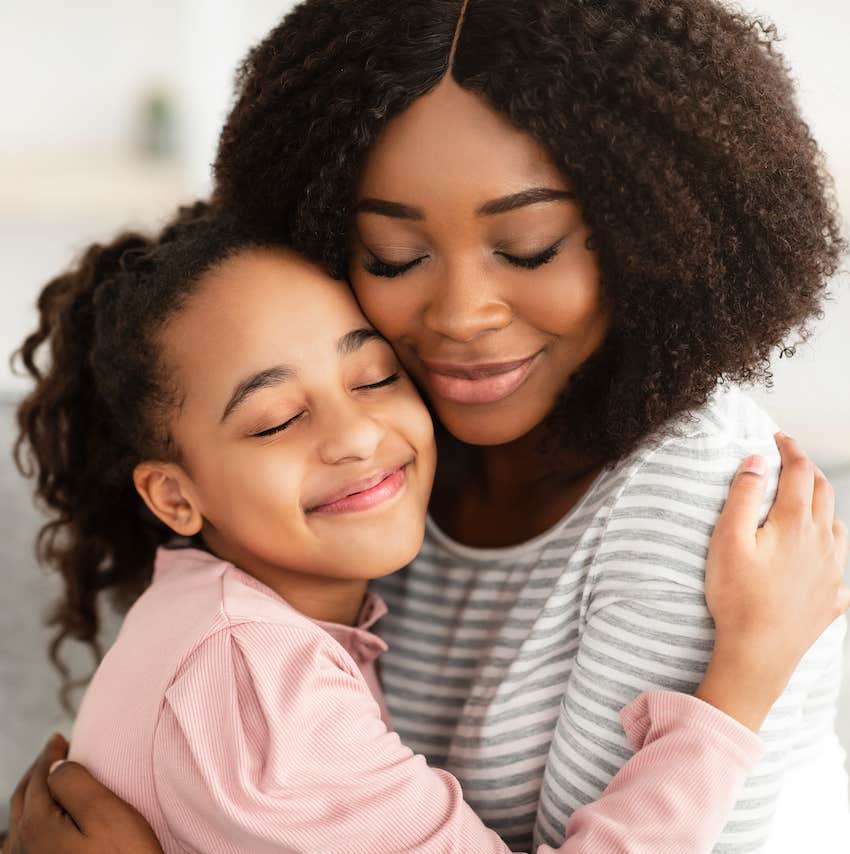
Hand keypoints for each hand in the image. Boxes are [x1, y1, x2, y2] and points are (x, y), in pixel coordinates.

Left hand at [2, 734, 162, 853]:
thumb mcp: (106, 813)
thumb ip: (76, 783)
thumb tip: (56, 766)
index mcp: (35, 827)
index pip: (39, 777)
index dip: (50, 754)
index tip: (60, 738)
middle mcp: (21, 850)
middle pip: (22, 800)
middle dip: (37, 773)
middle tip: (54, 753)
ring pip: (19, 824)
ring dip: (31, 798)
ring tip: (48, 783)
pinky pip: (23, 846)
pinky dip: (30, 824)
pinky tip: (42, 826)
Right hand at [696, 433, 849, 730]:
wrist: (758, 654)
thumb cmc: (736, 596)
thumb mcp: (727, 539)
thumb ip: (743, 495)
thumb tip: (757, 460)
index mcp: (796, 523)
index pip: (799, 472)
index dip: (790, 450)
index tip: (778, 437)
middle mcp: (823, 542)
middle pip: (823, 493)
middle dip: (807, 471)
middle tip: (789, 462)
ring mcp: (832, 572)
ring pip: (837, 525)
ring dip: (822, 505)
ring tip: (804, 503)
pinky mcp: (833, 598)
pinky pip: (840, 563)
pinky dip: (830, 546)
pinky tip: (819, 556)